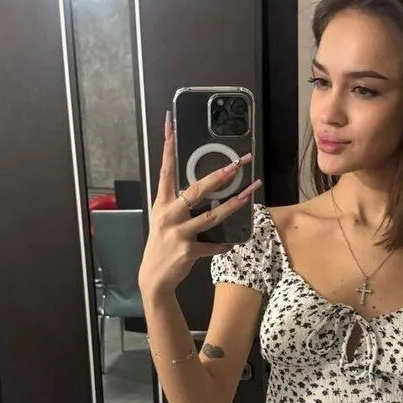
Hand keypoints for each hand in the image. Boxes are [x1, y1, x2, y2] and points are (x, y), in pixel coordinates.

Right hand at [138, 112, 261, 296]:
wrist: (154, 278)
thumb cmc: (162, 244)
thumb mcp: (164, 220)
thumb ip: (179, 203)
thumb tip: (204, 187)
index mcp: (162, 203)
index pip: (165, 169)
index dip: (167, 146)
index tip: (170, 124)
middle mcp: (169, 215)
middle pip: (196, 190)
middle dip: (219, 176)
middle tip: (237, 164)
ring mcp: (178, 233)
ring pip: (211, 216)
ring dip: (233, 205)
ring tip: (249, 194)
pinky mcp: (187, 250)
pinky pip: (213, 246)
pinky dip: (224, 245)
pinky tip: (233, 243)